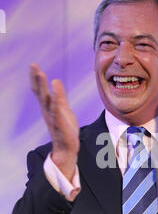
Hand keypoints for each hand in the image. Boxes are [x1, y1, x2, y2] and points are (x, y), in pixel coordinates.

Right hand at [30, 64, 79, 179]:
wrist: (67, 148)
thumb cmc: (64, 127)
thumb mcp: (63, 109)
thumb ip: (59, 96)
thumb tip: (55, 81)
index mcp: (48, 107)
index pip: (40, 90)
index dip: (36, 78)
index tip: (33, 65)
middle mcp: (47, 111)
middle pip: (41, 93)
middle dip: (37, 79)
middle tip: (34, 66)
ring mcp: (53, 117)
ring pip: (47, 101)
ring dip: (44, 87)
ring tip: (41, 74)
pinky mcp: (60, 125)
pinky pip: (57, 113)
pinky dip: (55, 104)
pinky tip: (54, 95)